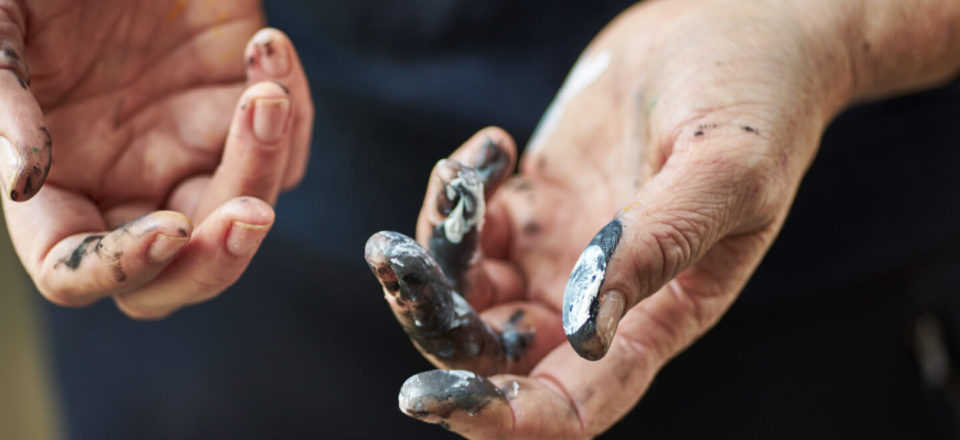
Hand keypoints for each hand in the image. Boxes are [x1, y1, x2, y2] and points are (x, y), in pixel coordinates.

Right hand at [0, 0, 312, 318]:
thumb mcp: (4, 26)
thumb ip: (4, 99)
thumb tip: (23, 181)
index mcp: (59, 186)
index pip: (76, 271)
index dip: (118, 269)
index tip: (167, 232)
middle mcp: (129, 187)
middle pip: (179, 276)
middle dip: (218, 260)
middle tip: (251, 215)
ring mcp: (191, 157)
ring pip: (248, 213)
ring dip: (268, 161)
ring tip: (265, 89)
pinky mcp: (243, 122)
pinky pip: (288, 149)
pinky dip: (294, 109)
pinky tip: (268, 51)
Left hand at [366, 1, 859, 437]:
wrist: (734, 30)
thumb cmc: (757, 104)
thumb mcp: (723, 171)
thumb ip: (658, 245)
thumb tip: (587, 328)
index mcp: (655, 317)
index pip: (575, 400)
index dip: (508, 417)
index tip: (437, 403)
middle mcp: (597, 297)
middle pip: (496, 351)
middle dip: (436, 320)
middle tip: (398, 260)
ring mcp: (562, 249)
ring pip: (469, 291)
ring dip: (432, 255)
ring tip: (455, 179)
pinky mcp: (537, 202)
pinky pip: (470, 226)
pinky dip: (457, 197)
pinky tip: (492, 147)